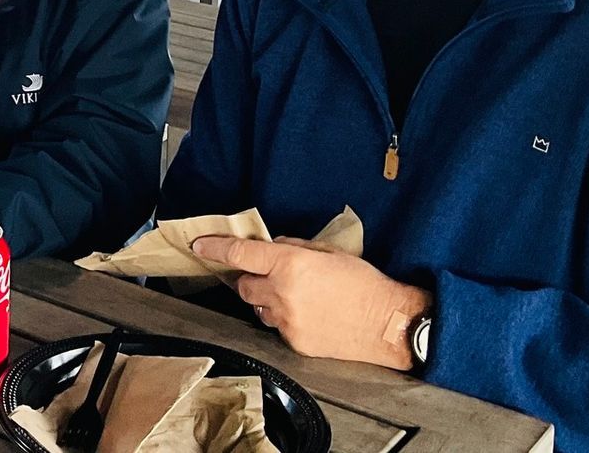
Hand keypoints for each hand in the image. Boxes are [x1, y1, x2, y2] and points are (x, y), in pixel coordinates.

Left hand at [192, 235, 431, 369]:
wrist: (388, 323)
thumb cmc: (364, 283)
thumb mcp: (328, 251)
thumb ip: (292, 248)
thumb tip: (271, 247)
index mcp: (290, 265)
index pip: (240, 255)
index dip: (215, 248)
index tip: (200, 245)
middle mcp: (283, 293)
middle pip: (245, 287)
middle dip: (252, 280)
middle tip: (272, 276)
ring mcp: (287, 321)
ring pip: (259, 309)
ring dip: (269, 301)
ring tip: (298, 298)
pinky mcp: (295, 342)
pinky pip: (278, 327)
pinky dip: (286, 319)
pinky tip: (309, 315)